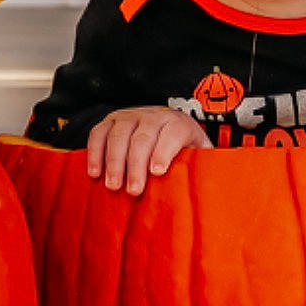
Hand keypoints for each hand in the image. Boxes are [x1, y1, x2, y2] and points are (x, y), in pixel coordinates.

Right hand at [86, 107, 210, 194]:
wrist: (164, 127)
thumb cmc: (182, 149)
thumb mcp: (198, 155)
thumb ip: (203, 167)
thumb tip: (210, 188)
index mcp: (177, 123)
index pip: (172, 133)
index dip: (164, 151)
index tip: (157, 172)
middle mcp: (153, 115)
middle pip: (143, 137)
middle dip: (136, 164)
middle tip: (133, 190)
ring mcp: (129, 116)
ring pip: (119, 134)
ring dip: (114, 161)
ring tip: (113, 186)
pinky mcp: (110, 121)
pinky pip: (99, 133)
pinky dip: (95, 152)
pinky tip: (95, 173)